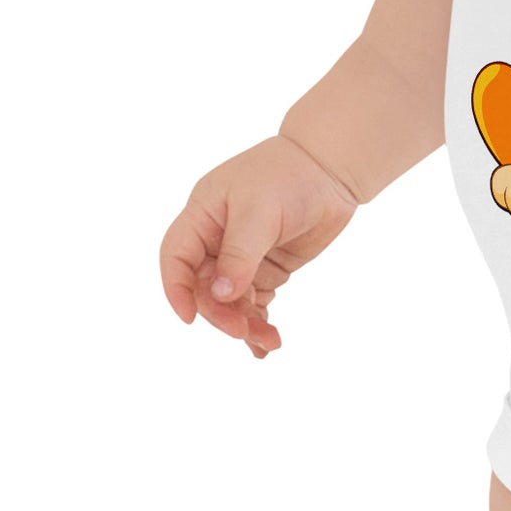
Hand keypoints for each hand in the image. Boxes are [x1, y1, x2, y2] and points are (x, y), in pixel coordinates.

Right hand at [158, 135, 359, 357]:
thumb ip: (239, 254)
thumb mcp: (259, 211)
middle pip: (204, 287)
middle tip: (243, 331)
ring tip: (267, 342)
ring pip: (230, 300)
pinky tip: (266, 343)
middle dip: (220, 313)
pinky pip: (253, 301)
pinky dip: (257, 321)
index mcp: (203, 215)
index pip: (176, 258)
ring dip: (243, 323)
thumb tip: (220, 296)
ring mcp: (242, 254)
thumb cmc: (291, 175)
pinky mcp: (266, 266)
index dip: (177, 290)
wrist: (333, 167)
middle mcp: (217, 237)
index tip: (190, 319)